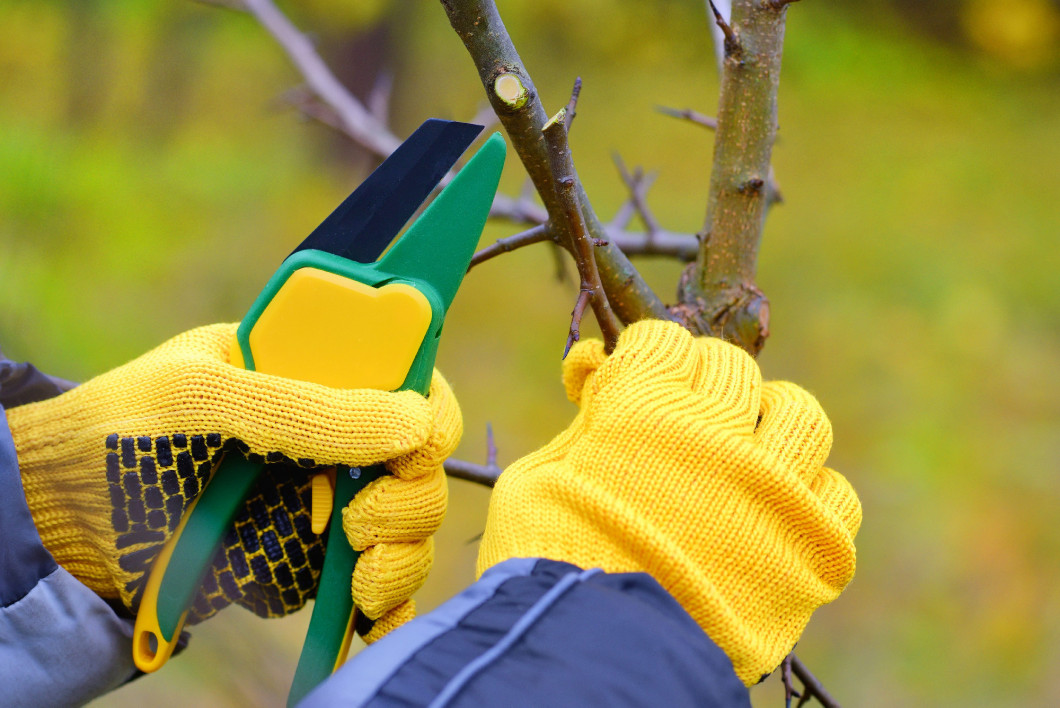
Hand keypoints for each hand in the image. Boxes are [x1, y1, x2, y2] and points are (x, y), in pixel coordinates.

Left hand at [7, 323, 454, 635]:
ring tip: (360, 576)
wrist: (62, 526)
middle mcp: (330, 437)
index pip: (405, 380)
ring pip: (408, 529)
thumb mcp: (206, 399)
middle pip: (420, 465)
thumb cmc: (122, 434)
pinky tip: (374, 616)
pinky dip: (386, 606)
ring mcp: (323, 502)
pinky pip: (372, 584)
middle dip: (409, 500)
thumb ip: (308, 409)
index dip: (428, 412)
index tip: (416, 449)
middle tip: (358, 520)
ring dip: (400, 557)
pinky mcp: (308, 562)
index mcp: (312, 373)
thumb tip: (414, 422)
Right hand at [477, 320, 860, 684]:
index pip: (665, 340)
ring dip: (769, 421)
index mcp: (646, 407)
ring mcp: (774, 490)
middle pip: (732, 368)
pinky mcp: (810, 549)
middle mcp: (720, 433)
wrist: (599, 659)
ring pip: (800, 416)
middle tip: (682, 417)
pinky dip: (808, 496)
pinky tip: (776, 510)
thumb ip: (579, 418)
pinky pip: (837, 495)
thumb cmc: (548, 562)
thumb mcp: (538, 477)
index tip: (633, 380)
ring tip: (745, 449)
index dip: (646, 358)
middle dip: (701, 384)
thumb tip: (595, 366)